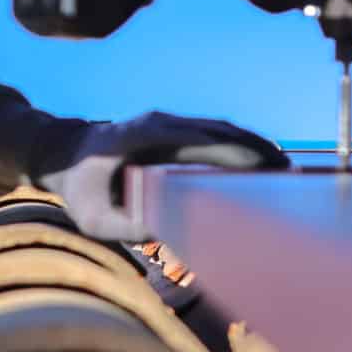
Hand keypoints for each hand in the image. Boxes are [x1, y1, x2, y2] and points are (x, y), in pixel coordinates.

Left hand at [30, 112, 289, 241]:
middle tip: (289, 172)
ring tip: (283, 167)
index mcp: (147, 137)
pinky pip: (211, 132)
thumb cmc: (79, 189)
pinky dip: (238, 143)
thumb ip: (126, 226)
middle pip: (220, 130)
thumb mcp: (92, 218)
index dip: (236, 154)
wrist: (62, 153)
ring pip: (220, 127)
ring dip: (252, 143)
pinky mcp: (171, 128)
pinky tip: (259, 160)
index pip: (202, 142)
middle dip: (255, 149)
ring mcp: (168, 121)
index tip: (265, 168)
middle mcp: (162, 122)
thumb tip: (168, 230)